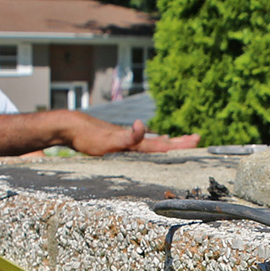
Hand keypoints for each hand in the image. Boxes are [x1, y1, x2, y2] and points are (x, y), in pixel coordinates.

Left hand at [60, 116, 193, 155]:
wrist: (73, 127)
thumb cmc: (90, 137)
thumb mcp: (110, 140)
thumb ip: (129, 136)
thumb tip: (142, 125)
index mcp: (136, 142)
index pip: (162, 145)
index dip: (179, 144)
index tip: (196, 140)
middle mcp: (134, 139)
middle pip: (160, 142)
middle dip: (178, 142)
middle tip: (196, 139)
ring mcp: (127, 139)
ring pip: (152, 141)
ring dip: (167, 141)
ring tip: (180, 140)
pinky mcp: (118, 140)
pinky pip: (139, 142)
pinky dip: (150, 141)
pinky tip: (151, 139)